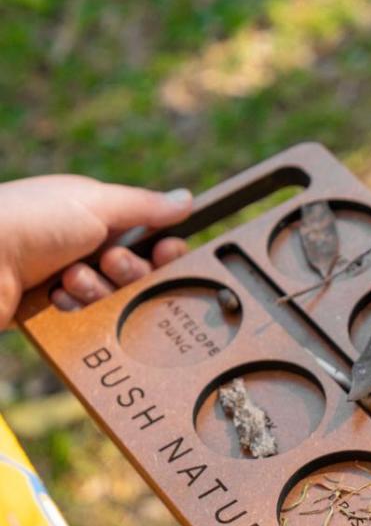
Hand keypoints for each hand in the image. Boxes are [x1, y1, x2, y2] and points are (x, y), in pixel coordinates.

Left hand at [0, 174, 193, 326]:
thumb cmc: (28, 219)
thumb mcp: (94, 202)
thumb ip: (144, 207)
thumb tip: (187, 200)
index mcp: (93, 219)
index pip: (146, 240)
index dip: (163, 250)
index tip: (170, 252)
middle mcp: (81, 250)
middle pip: (134, 276)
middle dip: (127, 271)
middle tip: (109, 262)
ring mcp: (64, 284)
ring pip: (110, 303)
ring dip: (96, 290)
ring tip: (69, 279)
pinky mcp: (49, 315)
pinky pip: (84, 325)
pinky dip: (74, 312)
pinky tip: (54, 299)